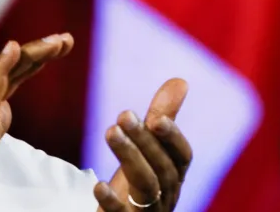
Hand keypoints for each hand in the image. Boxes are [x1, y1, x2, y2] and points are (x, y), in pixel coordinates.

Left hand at [94, 78, 191, 210]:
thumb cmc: (136, 186)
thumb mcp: (149, 152)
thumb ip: (162, 119)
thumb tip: (180, 80)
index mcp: (173, 176)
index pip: (182, 156)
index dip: (173, 136)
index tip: (156, 117)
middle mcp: (166, 196)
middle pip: (162, 168)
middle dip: (144, 140)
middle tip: (122, 114)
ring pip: (147, 186)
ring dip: (130, 157)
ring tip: (111, 132)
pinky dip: (112, 201)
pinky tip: (97, 184)